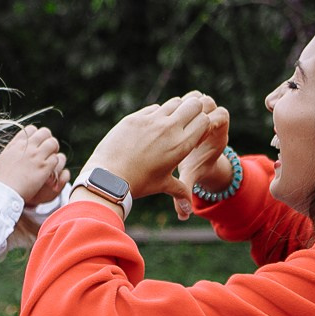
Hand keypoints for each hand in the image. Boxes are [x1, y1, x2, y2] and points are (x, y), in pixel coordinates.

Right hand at [0, 125, 64, 201]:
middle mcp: (28, 147)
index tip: (36, 143)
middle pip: (45, 133)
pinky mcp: (44, 168)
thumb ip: (14, 148)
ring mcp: (37, 156)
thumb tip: (20, 144)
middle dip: (48, 139)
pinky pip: (56, 158)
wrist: (4, 191)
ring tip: (51, 158)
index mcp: (17, 144)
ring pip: (53, 144)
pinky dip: (55, 163)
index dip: (36, 135)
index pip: (31, 129)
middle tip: (47, 149)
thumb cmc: (2, 178)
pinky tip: (50, 169)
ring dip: (54, 150)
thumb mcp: (5, 157)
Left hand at [81, 91, 215, 204]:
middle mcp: (169, 128)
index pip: (205, 119)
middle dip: (193, 110)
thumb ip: (180, 193)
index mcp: (181, 144)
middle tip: (185, 122)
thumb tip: (186, 213)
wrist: (109, 178)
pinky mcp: (135, 117)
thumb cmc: (139, 183)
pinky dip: (156, 114)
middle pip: (193, 104)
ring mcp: (151, 120)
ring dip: (175, 110)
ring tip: (168, 124)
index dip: (203, 123)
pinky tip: (150, 127)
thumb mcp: (163, 186)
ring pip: (173, 102)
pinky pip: (153, 108)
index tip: (195, 133)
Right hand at [174, 105, 231, 219]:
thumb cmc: (194, 167)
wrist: (197, 158)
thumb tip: (182, 216)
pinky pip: (192, 98)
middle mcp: (214, 123)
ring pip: (202, 98)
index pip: (222, 117)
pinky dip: (184, 101)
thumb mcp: (190, 177)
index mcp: (218, 137)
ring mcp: (204, 115)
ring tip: (175, 115)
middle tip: (184, 119)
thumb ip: (185, 192)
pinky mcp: (195, 110)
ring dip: (190, 104)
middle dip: (199, 109)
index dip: (211, 120)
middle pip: (212, 103)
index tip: (196, 131)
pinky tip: (170, 112)